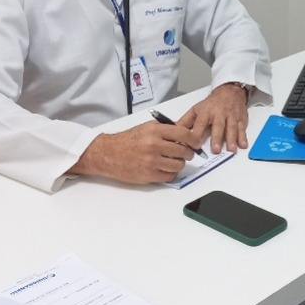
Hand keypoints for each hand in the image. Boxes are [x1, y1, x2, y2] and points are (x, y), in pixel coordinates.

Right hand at [69, 120, 203, 183]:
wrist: (108, 154)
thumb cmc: (127, 140)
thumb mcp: (146, 128)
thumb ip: (165, 130)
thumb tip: (184, 135)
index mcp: (155, 131)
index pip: (183, 134)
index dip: (193, 139)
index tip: (196, 143)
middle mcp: (154, 145)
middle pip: (183, 151)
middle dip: (188, 153)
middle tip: (186, 153)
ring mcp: (152, 161)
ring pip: (178, 165)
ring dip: (179, 164)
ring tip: (173, 161)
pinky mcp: (149, 175)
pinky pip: (169, 176)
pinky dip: (170, 173)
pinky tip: (165, 168)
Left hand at [177, 83, 249, 153]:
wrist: (230, 91)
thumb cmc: (212, 103)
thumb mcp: (196, 109)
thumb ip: (185, 122)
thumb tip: (174, 131)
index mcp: (206, 112)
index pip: (200, 124)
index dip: (197, 135)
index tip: (194, 145)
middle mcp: (219, 114)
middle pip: (218, 126)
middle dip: (217, 138)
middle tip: (216, 150)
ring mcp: (231, 117)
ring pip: (231, 128)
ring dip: (232, 139)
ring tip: (231, 150)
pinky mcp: (240, 119)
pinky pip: (242, 128)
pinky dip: (243, 137)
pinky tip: (243, 145)